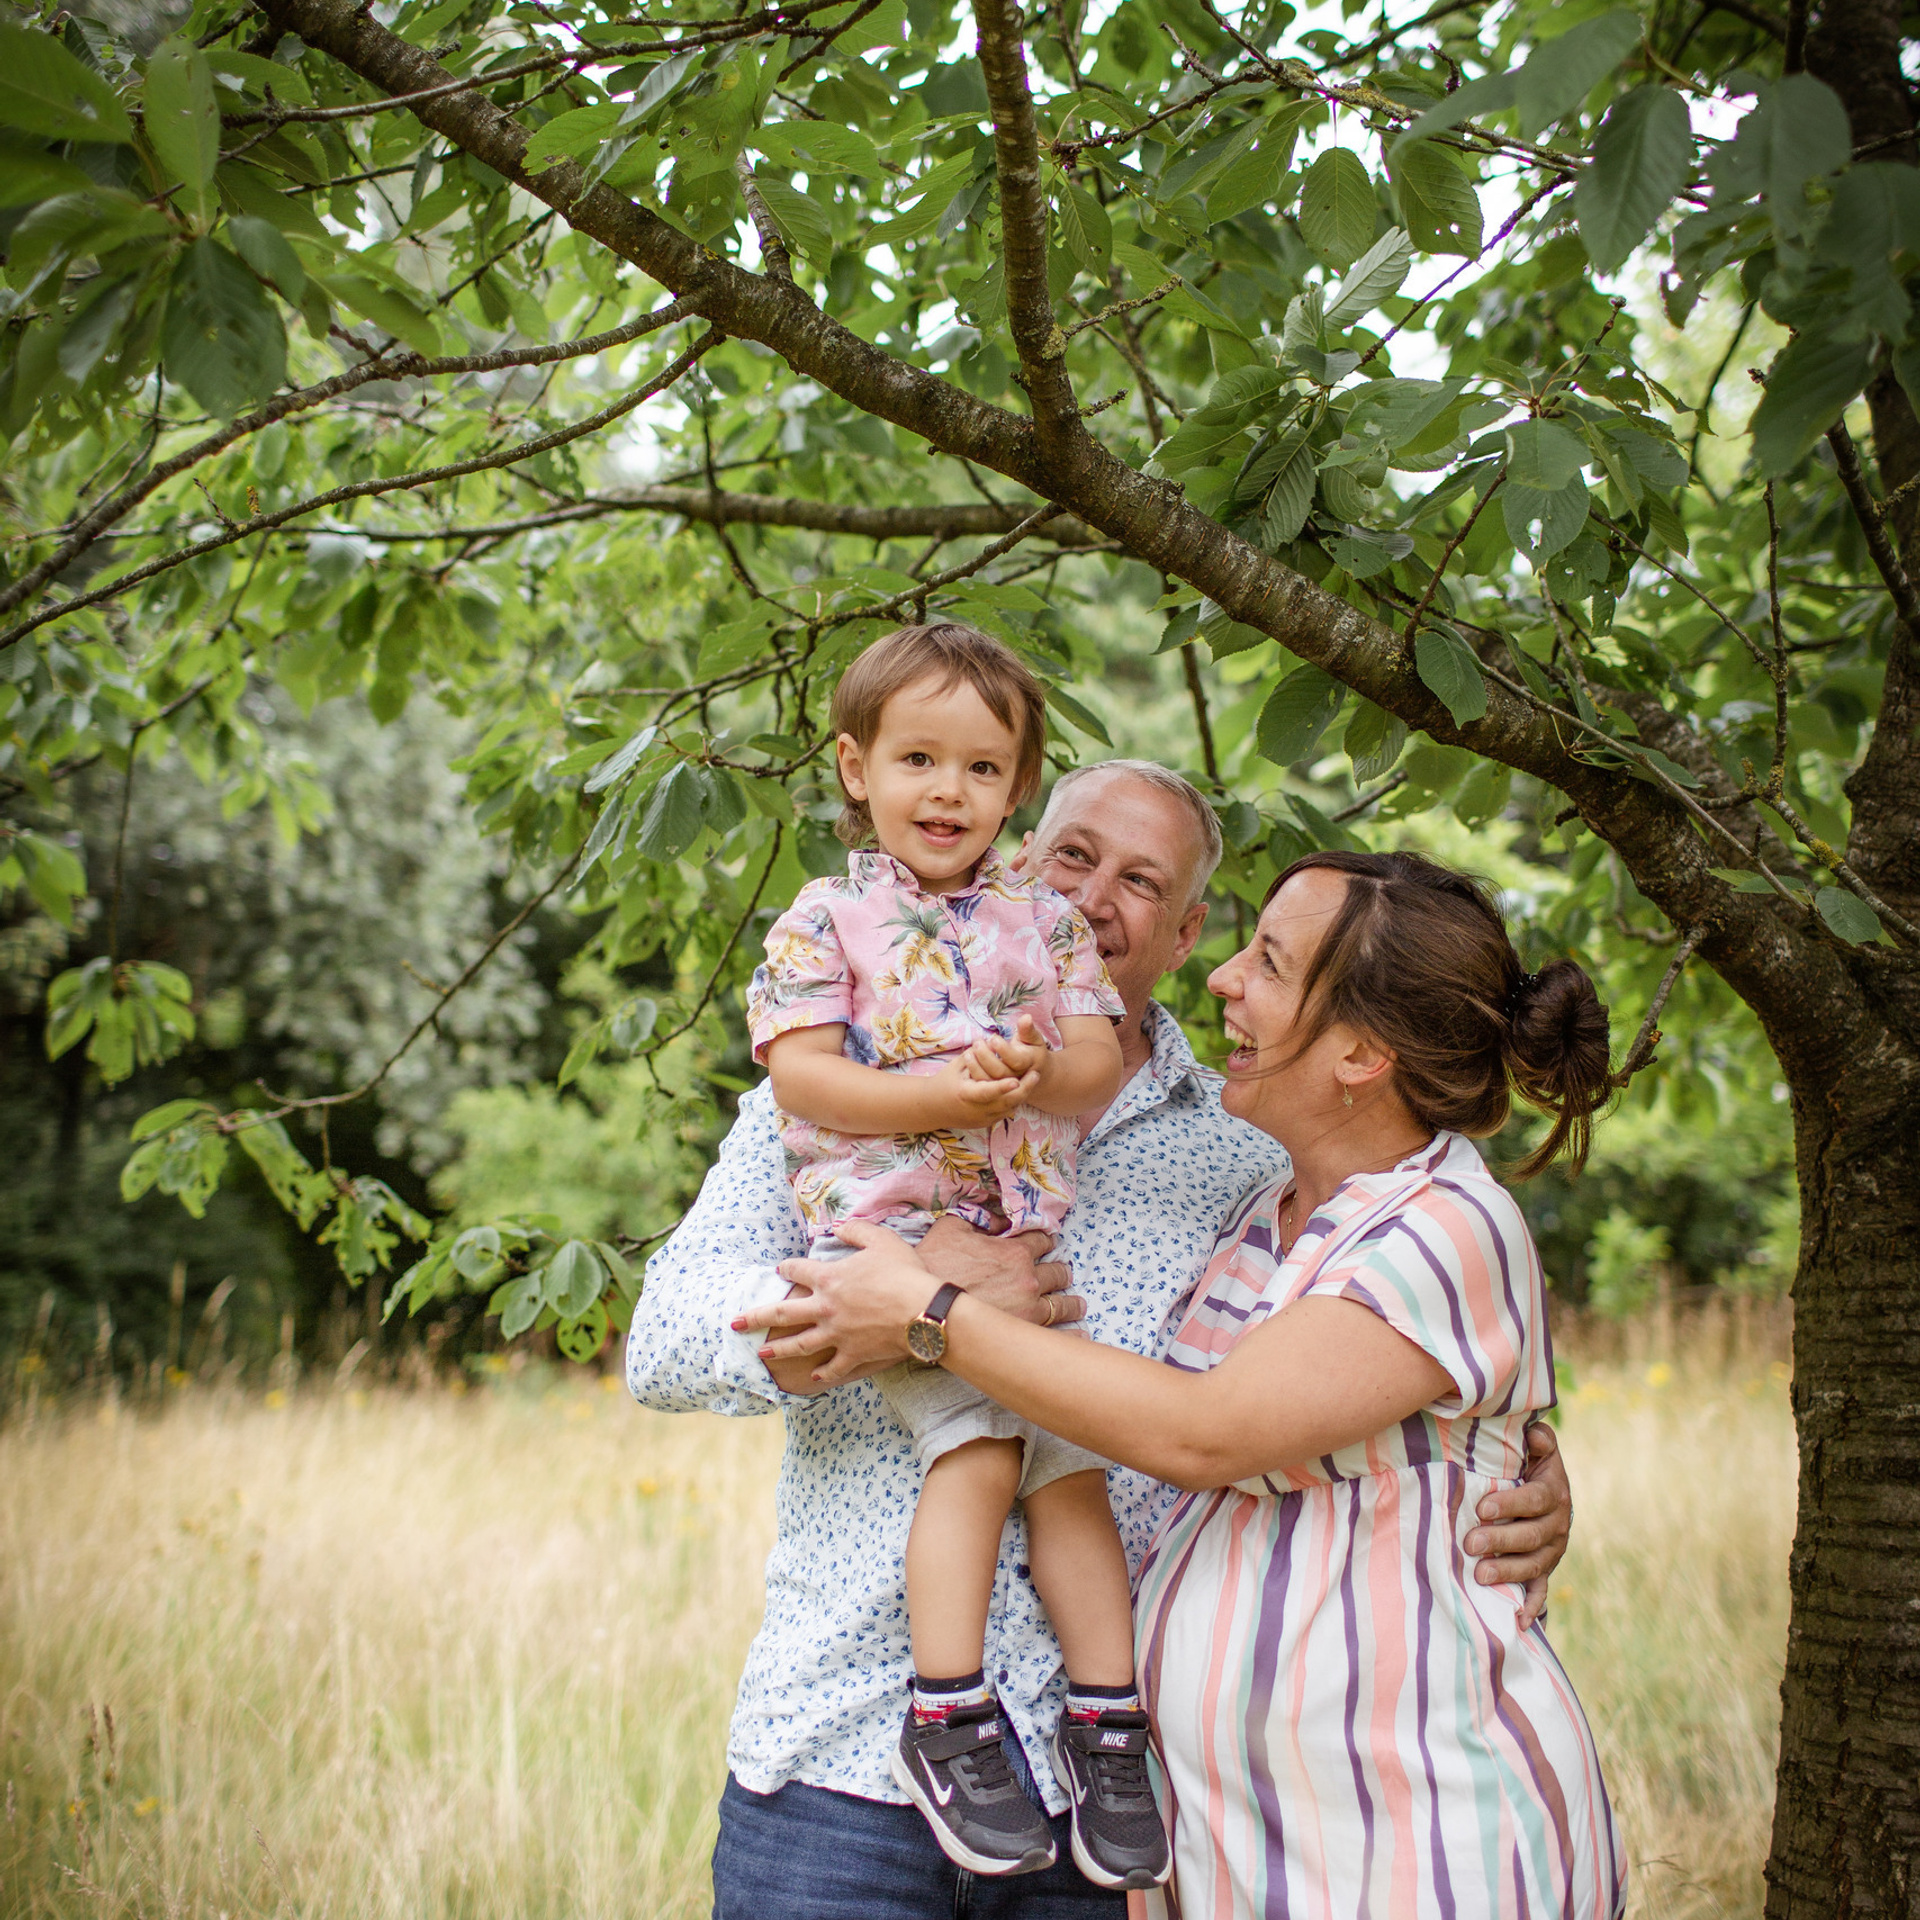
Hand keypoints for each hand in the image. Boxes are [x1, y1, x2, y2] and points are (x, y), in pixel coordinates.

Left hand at [736, 1219, 937, 1385]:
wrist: (922, 1310)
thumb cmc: (903, 1272)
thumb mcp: (881, 1240)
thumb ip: (857, 1230)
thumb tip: (840, 1226)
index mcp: (829, 1278)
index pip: (797, 1271)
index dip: (787, 1269)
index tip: (780, 1271)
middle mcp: (825, 1307)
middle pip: (783, 1313)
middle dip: (756, 1317)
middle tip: (735, 1323)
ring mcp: (836, 1334)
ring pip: (799, 1344)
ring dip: (778, 1349)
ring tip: (761, 1353)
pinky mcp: (852, 1354)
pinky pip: (833, 1367)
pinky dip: (823, 1373)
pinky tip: (814, 1377)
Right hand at [919, 1215, 1083, 1328]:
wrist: (924, 1307)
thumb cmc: (933, 1265)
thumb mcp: (952, 1227)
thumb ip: (978, 1219)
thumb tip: (997, 1221)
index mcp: (1015, 1251)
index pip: (1043, 1240)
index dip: (1045, 1241)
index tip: (1047, 1245)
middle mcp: (1028, 1279)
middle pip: (1058, 1272)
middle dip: (1060, 1272)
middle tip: (1063, 1275)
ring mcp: (1029, 1309)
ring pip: (1062, 1304)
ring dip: (1071, 1303)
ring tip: (1078, 1305)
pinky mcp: (1024, 1333)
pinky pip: (1057, 1333)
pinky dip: (1071, 1333)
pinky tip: (1079, 1333)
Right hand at [937, 1053, 1038, 1124]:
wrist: (932, 1107)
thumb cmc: (944, 1081)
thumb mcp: (956, 1065)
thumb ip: (975, 1055)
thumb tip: (992, 1042)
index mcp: (965, 1094)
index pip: (987, 1092)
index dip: (1001, 1087)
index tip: (1015, 1080)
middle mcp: (975, 1110)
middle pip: (1005, 1103)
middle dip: (1023, 1089)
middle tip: (1036, 1073)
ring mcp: (981, 1119)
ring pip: (1008, 1109)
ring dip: (1023, 1095)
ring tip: (1033, 1078)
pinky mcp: (985, 1124)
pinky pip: (1005, 1113)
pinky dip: (1015, 1101)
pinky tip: (1023, 1089)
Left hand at [963, 1014, 1050, 1084]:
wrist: (1034, 1075)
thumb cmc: (1031, 1052)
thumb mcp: (1034, 1040)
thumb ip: (1028, 1030)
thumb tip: (1026, 1016)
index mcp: (1027, 1064)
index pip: (1015, 1060)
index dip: (1003, 1049)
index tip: (993, 1037)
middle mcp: (1016, 1077)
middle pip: (999, 1071)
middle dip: (985, 1056)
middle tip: (977, 1042)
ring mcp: (1004, 1086)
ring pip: (988, 1080)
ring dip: (975, 1065)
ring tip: (970, 1051)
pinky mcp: (994, 1090)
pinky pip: (980, 1085)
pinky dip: (972, 1073)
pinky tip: (968, 1059)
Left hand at [1464, 1421, 1571, 1627]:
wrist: (1549, 1495)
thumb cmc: (1530, 1465)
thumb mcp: (1538, 1448)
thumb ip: (1538, 1439)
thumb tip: (1534, 1433)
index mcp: (1554, 1494)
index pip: (1535, 1499)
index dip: (1511, 1503)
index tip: (1482, 1507)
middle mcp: (1557, 1526)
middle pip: (1532, 1536)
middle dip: (1501, 1541)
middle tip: (1470, 1543)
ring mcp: (1552, 1552)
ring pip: (1534, 1566)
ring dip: (1508, 1572)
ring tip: (1479, 1576)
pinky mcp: (1545, 1571)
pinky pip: (1541, 1592)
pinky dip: (1532, 1608)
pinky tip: (1518, 1622)